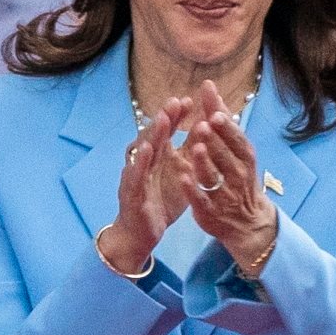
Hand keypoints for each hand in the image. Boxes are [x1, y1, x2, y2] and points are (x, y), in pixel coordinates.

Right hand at [98, 95, 191, 275]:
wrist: (141, 234)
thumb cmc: (161, 201)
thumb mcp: (181, 174)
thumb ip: (190, 152)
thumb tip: (205, 125)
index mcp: (157, 156)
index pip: (167, 131)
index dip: (176, 116)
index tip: (189, 100)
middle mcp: (144, 161)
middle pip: (154, 135)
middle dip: (165, 117)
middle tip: (176, 101)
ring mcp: (135, 175)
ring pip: (143, 150)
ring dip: (152, 134)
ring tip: (163, 119)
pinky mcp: (130, 192)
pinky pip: (135, 175)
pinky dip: (140, 162)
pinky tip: (147, 150)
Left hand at [185, 81, 276, 276]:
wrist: (247, 222)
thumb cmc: (238, 177)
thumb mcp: (235, 149)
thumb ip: (220, 120)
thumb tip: (208, 87)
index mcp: (244, 157)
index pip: (237, 139)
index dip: (227, 127)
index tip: (216, 112)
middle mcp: (237, 175)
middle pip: (225, 155)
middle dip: (216, 140)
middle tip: (205, 124)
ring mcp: (224, 195)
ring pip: (213, 176)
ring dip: (205, 162)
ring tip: (196, 147)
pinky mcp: (210, 212)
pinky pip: (200, 199)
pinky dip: (192, 188)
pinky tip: (182, 177)